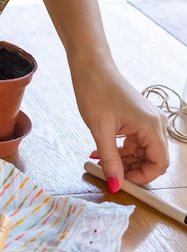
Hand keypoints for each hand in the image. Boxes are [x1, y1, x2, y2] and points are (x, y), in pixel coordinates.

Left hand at [70, 58, 168, 192]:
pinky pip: (136, 142)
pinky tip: (102, 151)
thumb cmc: (96, 91)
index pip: (160, 163)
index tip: (122, 180)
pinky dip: (121, 150)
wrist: (91, 67)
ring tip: (101, 160)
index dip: (143, 177)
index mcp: (151, 125)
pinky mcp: (138, 118)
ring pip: (143, 152)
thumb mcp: (100, 130)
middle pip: (153, 159)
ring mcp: (148, 120)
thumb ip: (110, 160)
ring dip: (124, 161)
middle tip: (109, 172)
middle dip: (132, 169)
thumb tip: (115, 185)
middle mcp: (155, 123)